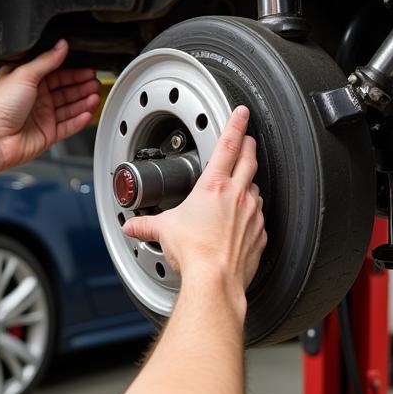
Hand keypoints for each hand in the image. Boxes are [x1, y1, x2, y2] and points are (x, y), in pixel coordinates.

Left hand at [0, 40, 100, 170]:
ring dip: (83, 101)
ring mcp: (41, 116)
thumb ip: (46, 60)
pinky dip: (79, 120)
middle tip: (95, 82)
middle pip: (65, 90)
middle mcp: (34, 98)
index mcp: (26, 81)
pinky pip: (68, 126)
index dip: (73, 71)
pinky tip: (88, 113)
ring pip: (69, 107)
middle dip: (81, 85)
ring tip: (95, 95)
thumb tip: (61, 45)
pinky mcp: (47, 134)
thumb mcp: (24, 74)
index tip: (88, 68)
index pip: (55, 73)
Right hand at [121, 106, 265, 304]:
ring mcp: (252, 213)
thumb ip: (146, 225)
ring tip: (240, 185)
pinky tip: (242, 220)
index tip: (241, 112)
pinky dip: (252, 213)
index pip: (229, 144)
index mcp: (214, 186)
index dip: (236, 123)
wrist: (215, 280)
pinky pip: (259, 216)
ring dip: (249, 182)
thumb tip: (132, 226)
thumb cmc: (194, 253)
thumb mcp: (164, 232)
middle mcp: (237, 195)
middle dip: (248, 145)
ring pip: (255, 187)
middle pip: (249, 158)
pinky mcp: (260, 233)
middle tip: (247, 138)